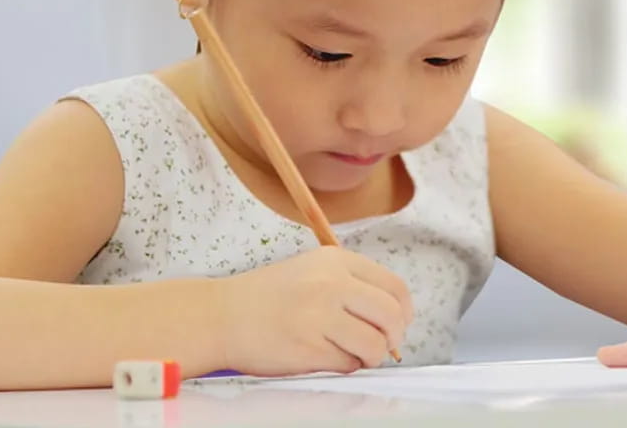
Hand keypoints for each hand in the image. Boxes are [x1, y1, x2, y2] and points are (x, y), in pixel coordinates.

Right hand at [216, 246, 412, 375]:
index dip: (403, 312)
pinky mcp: (309, 348)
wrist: (222, 315)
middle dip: (392, 338)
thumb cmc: (269, 296)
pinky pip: (347, 364)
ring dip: (368, 356)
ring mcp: (320, 316)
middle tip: (380, 346)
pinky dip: (343, 366)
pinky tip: (323, 356)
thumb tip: (395, 317)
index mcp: (335, 260)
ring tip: (347, 352)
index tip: (395, 326)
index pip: (394, 287)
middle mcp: (331, 283)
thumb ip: (352, 284)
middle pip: (392, 316)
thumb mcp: (312, 270)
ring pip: (374, 345)